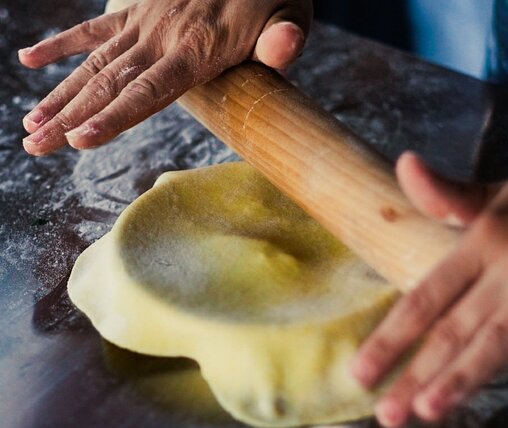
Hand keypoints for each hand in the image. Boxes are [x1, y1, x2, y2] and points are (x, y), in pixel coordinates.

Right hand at [19, 0, 311, 154]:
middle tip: (35, 146)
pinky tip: (29, 60)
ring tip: (30, 125)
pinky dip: (62, 44)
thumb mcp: (290, 13)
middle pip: (110, 84)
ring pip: (95, 64)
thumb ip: (285, 37)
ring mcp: (146, 22)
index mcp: (198, 48)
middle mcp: (163, 36)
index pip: (149, 91)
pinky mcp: (139, 9)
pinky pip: (95, 28)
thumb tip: (284, 51)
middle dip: (71, 118)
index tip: (79, 141)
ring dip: (60, 94)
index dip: (113, 117)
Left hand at [352, 149, 507, 427]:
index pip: (427, 294)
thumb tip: (404, 164)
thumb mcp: (504, 193)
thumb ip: (450, 195)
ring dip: (463, 374)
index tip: (362, 370)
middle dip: (417, 372)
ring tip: (428, 408)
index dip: (392, 334)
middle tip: (386, 412)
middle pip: (455, 325)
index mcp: (484, 237)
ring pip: (500, 334)